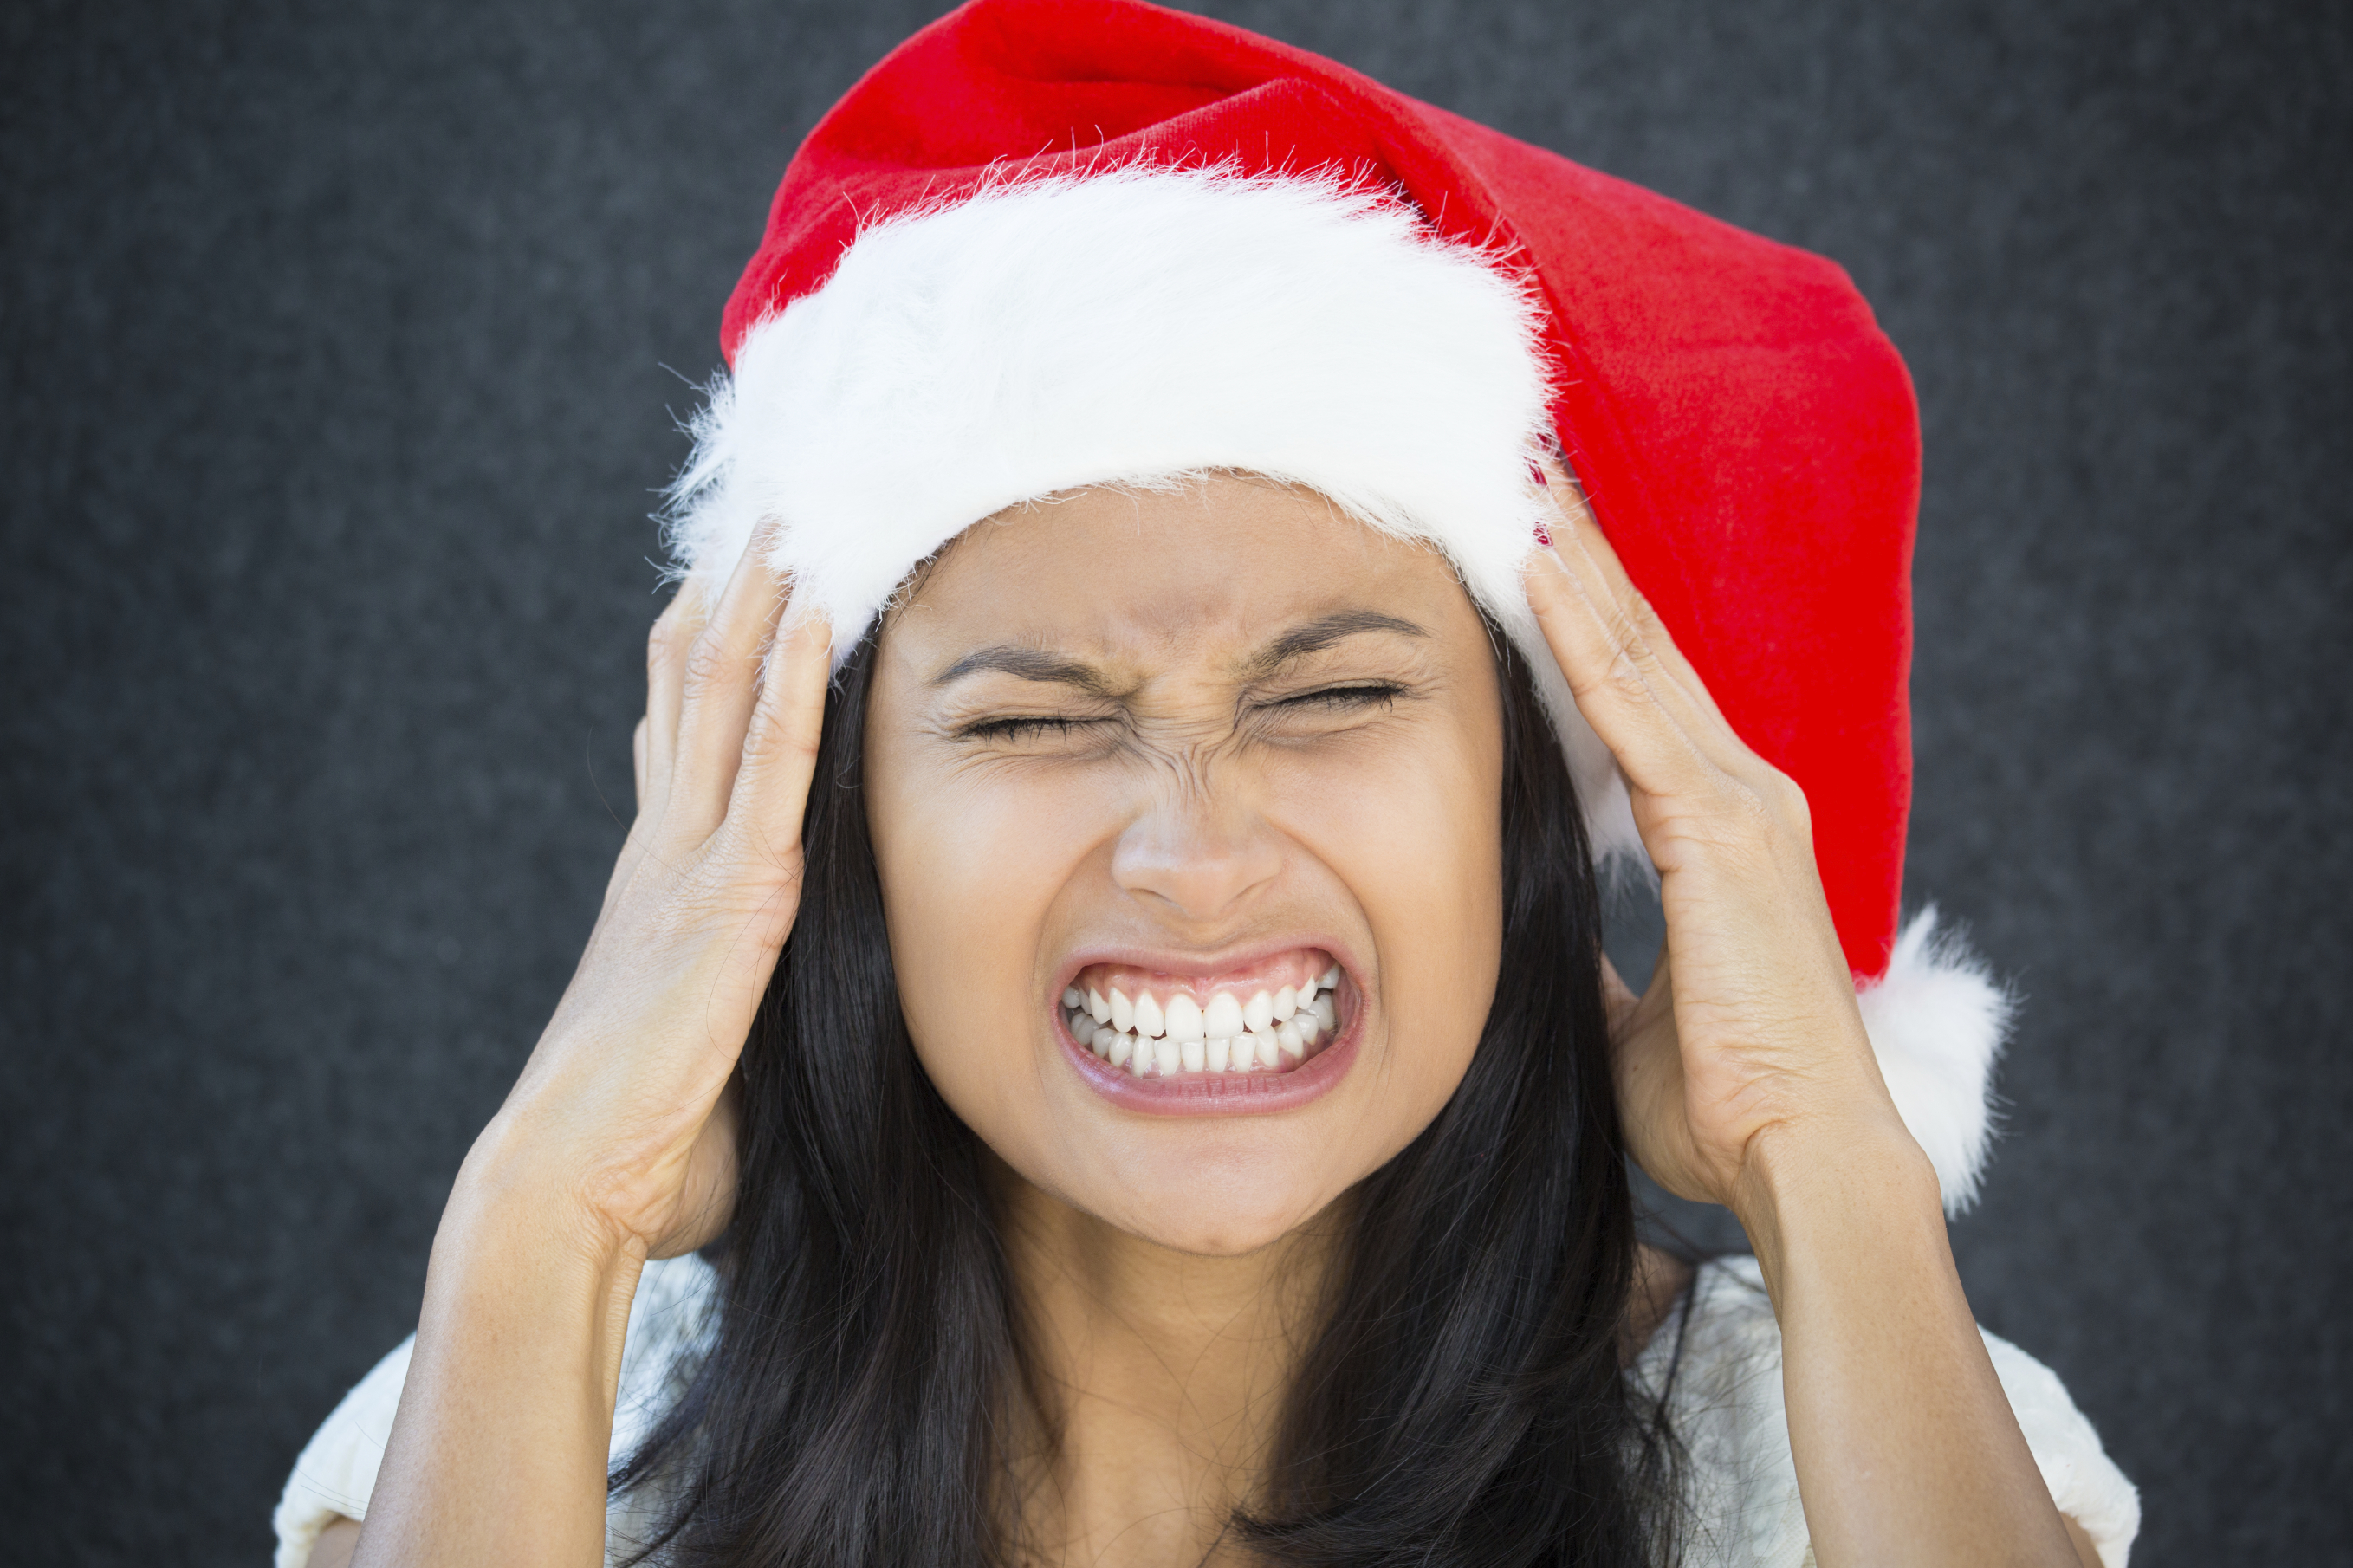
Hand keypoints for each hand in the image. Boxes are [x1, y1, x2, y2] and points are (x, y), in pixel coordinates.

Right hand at [470, 538, 829, 1261]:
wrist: (566, 1177)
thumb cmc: (633, 1144)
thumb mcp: (696, 1048)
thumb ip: (735, 1009)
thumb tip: (769, 1034)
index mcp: (657, 881)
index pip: (678, 736)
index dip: (699, 651)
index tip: (725, 580)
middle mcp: (667, 849)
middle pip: (695, 687)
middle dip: (730, 594)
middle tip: (761, 510)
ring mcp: (692, 861)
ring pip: (727, 696)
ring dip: (762, 602)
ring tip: (792, 519)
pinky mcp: (731, 894)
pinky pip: (770, 763)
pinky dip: (794, 682)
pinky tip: (818, 615)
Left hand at [1524, 471, 1917, 1216]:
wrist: (1802, 1158)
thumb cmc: (1725, 1099)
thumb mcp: (1626, 1009)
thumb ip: (1592, 949)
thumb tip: (1535, 927)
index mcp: (1724, 827)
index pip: (1642, 694)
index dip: (1590, 614)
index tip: (1536, 542)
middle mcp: (1742, 792)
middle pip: (1641, 645)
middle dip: (1581, 552)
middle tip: (1521, 462)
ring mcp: (1740, 802)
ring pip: (1636, 652)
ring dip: (1575, 561)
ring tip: (1518, 475)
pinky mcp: (1722, 828)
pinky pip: (1632, 708)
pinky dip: (1582, 632)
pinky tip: (1536, 564)